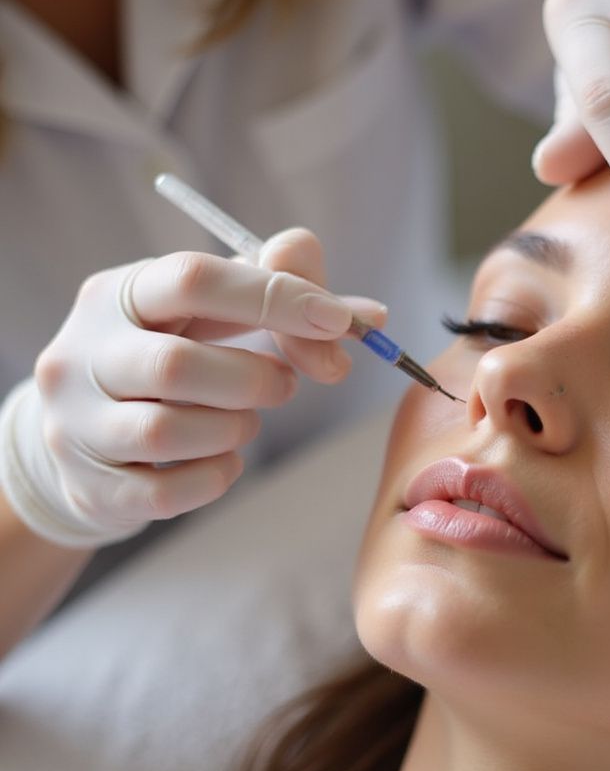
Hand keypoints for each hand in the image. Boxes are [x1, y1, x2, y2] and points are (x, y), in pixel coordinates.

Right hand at [0, 229, 385, 546]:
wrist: (90, 435)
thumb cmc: (172, 356)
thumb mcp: (215, 312)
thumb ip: (288, 298)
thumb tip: (373, 317)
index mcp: (118, 293)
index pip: (195, 279)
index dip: (276, 297)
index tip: (338, 321)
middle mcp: (82, 353)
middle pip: (179, 366)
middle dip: (256, 380)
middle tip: (285, 385)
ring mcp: (77, 423)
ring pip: (169, 432)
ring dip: (235, 428)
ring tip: (245, 420)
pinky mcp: (90, 486)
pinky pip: (168, 491)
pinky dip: (216, 476)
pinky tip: (224, 460)